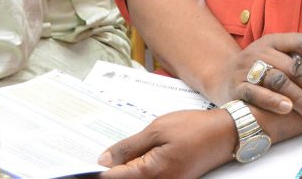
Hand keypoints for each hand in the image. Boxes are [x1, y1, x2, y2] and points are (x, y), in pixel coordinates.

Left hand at [98, 109, 236, 178]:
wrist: (226, 133)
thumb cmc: (195, 128)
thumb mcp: (158, 129)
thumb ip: (129, 147)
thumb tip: (104, 161)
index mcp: (152, 173)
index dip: (93, 173)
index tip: (75, 167)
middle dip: (106, 172)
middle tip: (88, 160)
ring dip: (121, 171)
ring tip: (107, 157)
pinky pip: (146, 178)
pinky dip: (134, 170)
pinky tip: (127, 159)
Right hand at [213, 31, 301, 121]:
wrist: (223, 77)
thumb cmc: (262, 66)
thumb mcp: (281, 53)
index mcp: (274, 41)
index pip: (301, 41)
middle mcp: (260, 51)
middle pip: (293, 67)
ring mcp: (246, 69)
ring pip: (278, 81)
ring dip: (300, 98)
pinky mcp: (236, 87)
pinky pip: (255, 93)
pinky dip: (272, 101)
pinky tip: (287, 109)